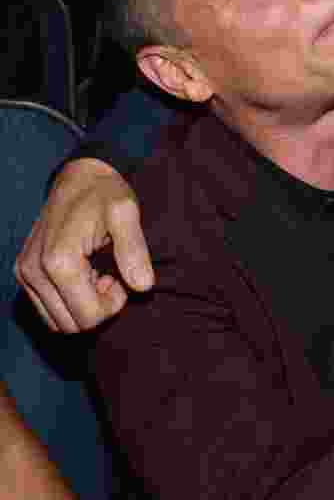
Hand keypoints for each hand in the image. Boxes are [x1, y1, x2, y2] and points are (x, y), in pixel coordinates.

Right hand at [14, 159, 152, 332]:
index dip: (113, 305)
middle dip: (98, 307)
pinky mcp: (24, 273)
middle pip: (72, 324)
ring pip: (58, 321)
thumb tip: (143, 286)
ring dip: (83, 305)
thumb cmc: (106, 193)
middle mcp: (34, 271)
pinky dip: (69, 301)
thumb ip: (134, 250)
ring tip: (99, 273)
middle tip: (112, 275)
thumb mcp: (126, 213)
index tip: (122, 277)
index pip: (89, 317)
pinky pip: (48, 309)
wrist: (80, 175)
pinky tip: (85, 274)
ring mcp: (25, 273)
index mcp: (58, 261)